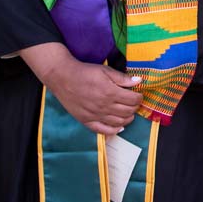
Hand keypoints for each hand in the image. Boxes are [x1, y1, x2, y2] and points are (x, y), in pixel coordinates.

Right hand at [19, 42, 142, 134]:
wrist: (63, 78)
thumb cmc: (85, 72)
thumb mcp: (105, 70)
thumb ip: (122, 78)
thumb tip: (138, 81)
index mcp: (110, 92)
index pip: (133, 100)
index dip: (139, 97)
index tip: (138, 94)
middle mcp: (104, 106)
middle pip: (128, 112)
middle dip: (135, 107)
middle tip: (134, 103)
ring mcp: (95, 115)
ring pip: (119, 123)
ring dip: (127, 119)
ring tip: (128, 113)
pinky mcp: (86, 121)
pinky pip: (103, 131)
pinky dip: (114, 131)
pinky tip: (118, 127)